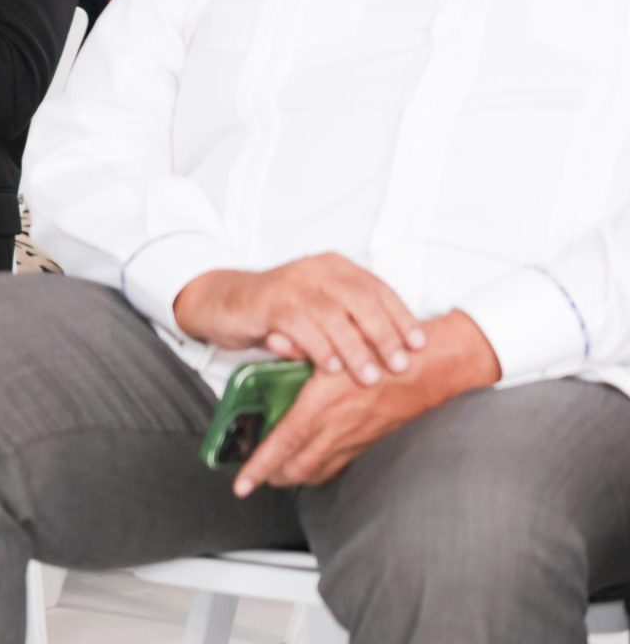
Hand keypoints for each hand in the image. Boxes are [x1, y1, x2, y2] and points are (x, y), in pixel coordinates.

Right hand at [173, 252, 427, 385]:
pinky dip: (318, 347)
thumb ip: (349, 324)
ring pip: (332, 315)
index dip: (401, 317)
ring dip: (354, 348)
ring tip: (367, 376)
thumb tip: (393, 351)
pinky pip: (299, 325)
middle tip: (399, 365)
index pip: (377, 289)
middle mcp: (316, 269)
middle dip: (384, 335)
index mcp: (335, 267)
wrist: (223, 303)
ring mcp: (291, 284)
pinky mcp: (267, 302)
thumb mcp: (319, 313)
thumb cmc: (278, 312)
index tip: (419, 344)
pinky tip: (330, 367)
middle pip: (360, 300)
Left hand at [233, 310, 499, 495]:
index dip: (258, 467)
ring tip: (278, 470)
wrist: (439, 365)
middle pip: (296, 467)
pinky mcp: (373, 441)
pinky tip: (314, 460)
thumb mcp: (340, 339)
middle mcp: (340, 429)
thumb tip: (273, 340)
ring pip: (318, 471)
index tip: (241, 483)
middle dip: (272, 475)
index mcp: (324, 405)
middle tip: (254, 473)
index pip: (283, 445)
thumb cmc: (390, 349)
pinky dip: (321, 468)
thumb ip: (301, 344)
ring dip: (295, 474)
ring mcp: (358, 440)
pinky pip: (340, 465)